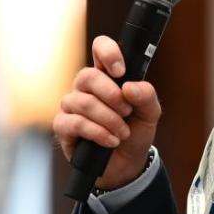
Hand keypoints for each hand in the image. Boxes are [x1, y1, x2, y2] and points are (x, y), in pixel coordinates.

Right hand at [53, 36, 161, 188]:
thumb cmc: (135, 132)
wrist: (127, 165)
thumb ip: (146, 96)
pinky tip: (111, 141)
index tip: (121, 71)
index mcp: (107, 76)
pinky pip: (76, 123)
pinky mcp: (63, 127)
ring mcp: (72, 106)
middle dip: (111, 95)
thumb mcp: (150, 114)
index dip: (108, 53)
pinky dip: (98, 132)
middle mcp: (86, 87)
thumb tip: (129, 87)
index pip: (100, 48)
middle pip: (88, 75)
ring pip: (83, 102)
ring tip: (122, 133)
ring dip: (109, 119)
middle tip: (127, 111)